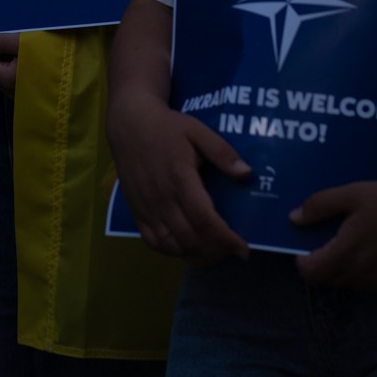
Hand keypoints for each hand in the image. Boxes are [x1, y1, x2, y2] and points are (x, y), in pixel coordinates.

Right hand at [108, 91, 250, 263]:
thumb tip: (247, 173)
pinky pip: (153, 242)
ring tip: (213, 249)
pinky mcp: (136, 211)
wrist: (129, 123)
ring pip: (173, 245)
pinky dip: (172, 251)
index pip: (204, 219)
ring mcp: (147, 208)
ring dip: (196, 253)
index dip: (225, 239)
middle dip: (216, 250)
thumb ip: (222, 152)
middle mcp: (162, 199)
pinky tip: (186, 246)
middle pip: (191, 238)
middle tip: (232, 248)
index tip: (243, 248)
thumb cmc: (167, 127)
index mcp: (180, 178)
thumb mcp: (198, 131)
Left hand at [291, 179, 376, 292]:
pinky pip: (374, 285)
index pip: (311, 273)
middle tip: (330, 241)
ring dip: (346, 268)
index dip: (302, 262)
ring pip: (352, 283)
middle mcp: (362, 275)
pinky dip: (368, 273)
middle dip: (324, 263)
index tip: (305, 248)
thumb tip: (294, 219)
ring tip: (356, 243)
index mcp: (346, 253)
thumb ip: (319, 206)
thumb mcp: (351, 194)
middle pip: (330, 279)